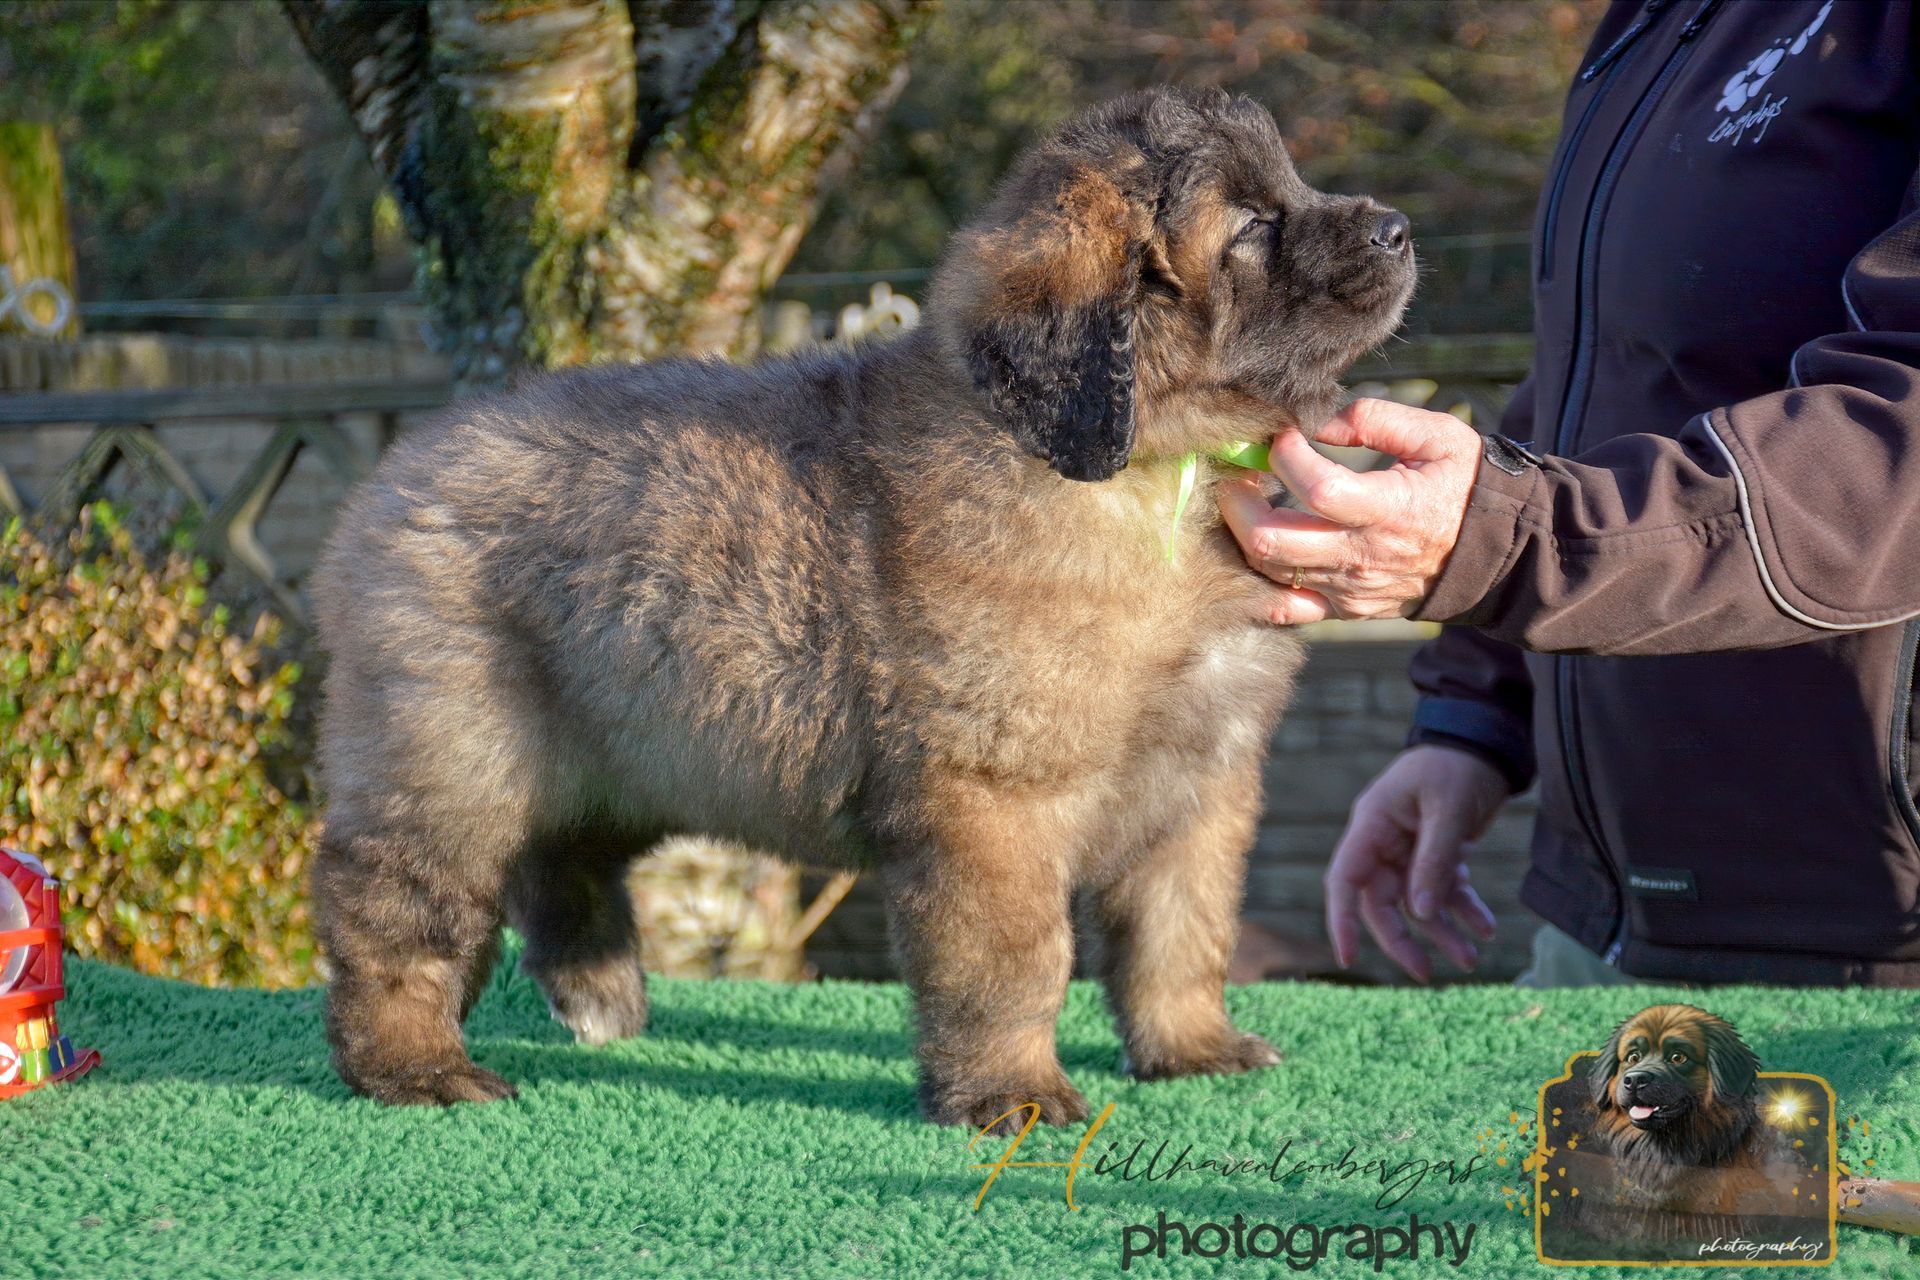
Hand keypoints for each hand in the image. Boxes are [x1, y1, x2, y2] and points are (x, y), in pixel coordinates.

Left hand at [1218, 399, 1481, 624]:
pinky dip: (1258, 578)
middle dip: (1239, 501)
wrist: (1494, 557)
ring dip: (1243, 532)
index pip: (1319, 489)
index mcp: (1390, 509)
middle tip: (1241, 471)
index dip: (1287, 457)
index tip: (1283, 436)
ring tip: (1248, 498)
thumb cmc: (1463, 486)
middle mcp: (1363, 557)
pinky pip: (1283, 607)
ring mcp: (1349, 590)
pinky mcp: (1343, 609)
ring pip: (1267, 572)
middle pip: (1271, 542)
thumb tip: (1316, 421)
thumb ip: (1375, 419)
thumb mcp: (1438, 436)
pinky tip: (1258, 545)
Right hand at [1324, 745, 1504, 980]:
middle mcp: (1384, 842)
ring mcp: (1409, 849)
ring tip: (1471, 958)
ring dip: (1441, 931)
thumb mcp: (1448, 808)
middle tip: (1426, 973)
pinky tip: (1485, 926)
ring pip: (1417, 903)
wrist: (1485, 742)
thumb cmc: (1457, 765)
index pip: (1345, 880)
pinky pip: (1445, 889)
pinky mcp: (1437, 852)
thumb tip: (1420, 913)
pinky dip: (1463, 909)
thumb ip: (1434, 860)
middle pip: (1381, 902)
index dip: (1342, 920)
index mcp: (1372, 825)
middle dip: (1402, 939)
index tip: (1347, 957)